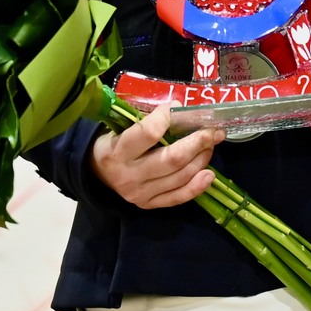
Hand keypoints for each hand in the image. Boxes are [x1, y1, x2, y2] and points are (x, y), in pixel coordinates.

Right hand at [88, 103, 222, 208]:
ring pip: (180, 177)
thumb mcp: (122, 127)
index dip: (168, 117)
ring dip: (202, 159)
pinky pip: (178, 197)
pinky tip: (209, 174)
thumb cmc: (115, 142)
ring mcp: (140, 193)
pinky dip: (197, 187)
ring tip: (211, 145)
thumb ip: (148, 120)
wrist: (97, 173)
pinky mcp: (148, 205)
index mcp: (118, 151)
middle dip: (198, 142)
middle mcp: (129, 175)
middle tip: (214, 131)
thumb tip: (181, 107)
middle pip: (172, 159)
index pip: (149, 133)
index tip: (179, 106)